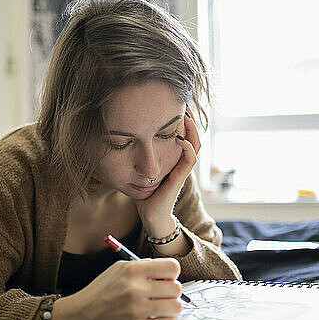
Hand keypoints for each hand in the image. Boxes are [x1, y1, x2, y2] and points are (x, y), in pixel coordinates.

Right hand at [51, 258, 182, 319]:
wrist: (78, 317)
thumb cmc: (97, 294)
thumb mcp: (115, 270)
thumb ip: (139, 266)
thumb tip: (161, 268)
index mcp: (132, 270)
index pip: (171, 267)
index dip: (172, 273)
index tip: (167, 278)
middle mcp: (135, 288)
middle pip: (176, 288)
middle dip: (172, 292)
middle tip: (164, 295)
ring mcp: (136, 309)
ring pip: (175, 307)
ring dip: (171, 308)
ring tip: (162, 308)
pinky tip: (158, 319)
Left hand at [134, 110, 200, 234]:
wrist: (151, 215)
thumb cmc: (145, 194)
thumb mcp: (141, 170)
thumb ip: (138, 157)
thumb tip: (123, 139)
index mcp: (173, 160)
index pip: (183, 136)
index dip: (182, 122)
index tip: (175, 106)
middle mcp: (180, 163)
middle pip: (192, 137)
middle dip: (190, 121)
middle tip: (184, 104)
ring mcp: (181, 170)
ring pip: (195, 145)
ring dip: (192, 130)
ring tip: (187, 116)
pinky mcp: (180, 178)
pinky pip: (189, 159)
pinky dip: (187, 147)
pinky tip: (180, 138)